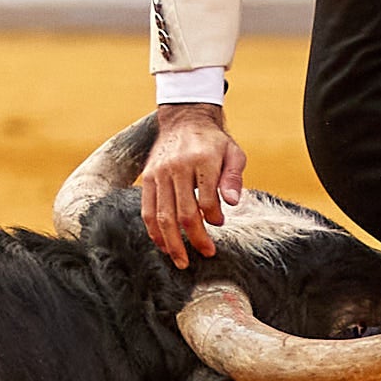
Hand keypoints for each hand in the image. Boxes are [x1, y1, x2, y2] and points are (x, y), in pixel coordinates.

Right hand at [141, 105, 246, 264]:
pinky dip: (154, 231)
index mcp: (202, 160)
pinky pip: (147, 210)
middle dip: (195, 239)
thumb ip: (234, 178)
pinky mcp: (147, 178)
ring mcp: (159, 173)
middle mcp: (177, 167)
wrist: (184, 120)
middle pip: (184, 213)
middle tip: (207, 254)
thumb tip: (234, 203)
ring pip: (162, 216)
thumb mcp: (233, 153)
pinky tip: (163, 245)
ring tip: (181, 260)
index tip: (220, 224)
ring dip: (172, 242)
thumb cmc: (213, 142)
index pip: (207, 200)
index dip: (214, 217)